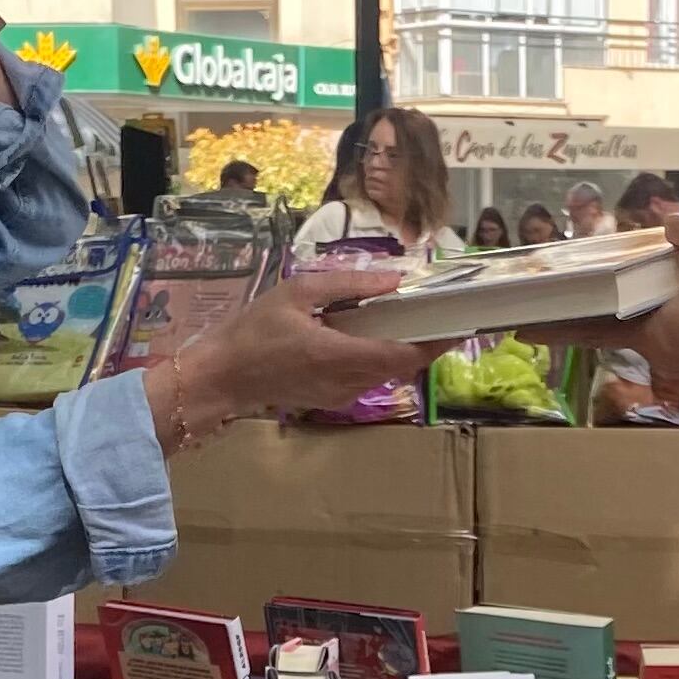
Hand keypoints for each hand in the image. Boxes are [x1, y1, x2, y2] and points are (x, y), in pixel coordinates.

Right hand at [146, 268, 441, 444]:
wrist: (220, 376)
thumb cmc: (252, 330)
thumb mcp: (297, 292)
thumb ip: (348, 284)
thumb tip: (393, 279)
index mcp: (340, 355)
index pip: (403, 355)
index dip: (435, 343)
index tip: (459, 324)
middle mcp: (347, 382)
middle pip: (402, 366)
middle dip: (426, 344)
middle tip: (441, 316)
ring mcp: (340, 395)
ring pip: (387, 374)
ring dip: (403, 350)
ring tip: (412, 320)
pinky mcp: (332, 399)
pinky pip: (367, 378)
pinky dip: (380, 357)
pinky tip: (374, 335)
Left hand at [523, 211, 678, 425]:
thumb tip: (663, 210)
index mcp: (653, 332)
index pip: (590, 328)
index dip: (554, 326)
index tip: (519, 327)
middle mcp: (661, 353)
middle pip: (615, 330)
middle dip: (588, 317)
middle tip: (555, 307)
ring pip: (645, 332)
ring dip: (629, 314)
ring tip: (619, 290)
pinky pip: (671, 337)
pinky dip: (660, 318)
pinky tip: (673, 298)